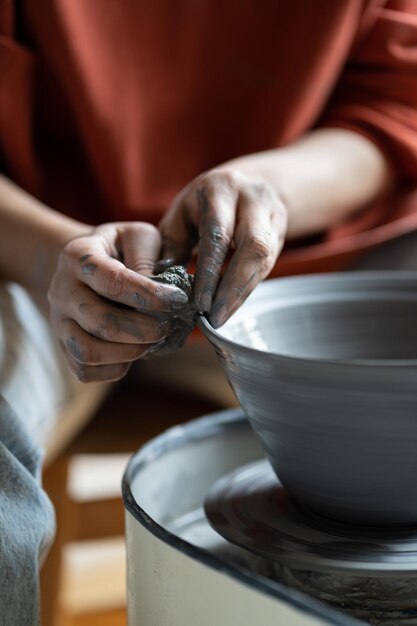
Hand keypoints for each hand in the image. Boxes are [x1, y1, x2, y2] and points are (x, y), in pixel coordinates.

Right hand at [48, 222, 188, 381]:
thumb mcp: (136, 236)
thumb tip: (155, 289)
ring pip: (88, 351)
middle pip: (101, 322)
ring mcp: (59, 321)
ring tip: (152, 342)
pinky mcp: (64, 346)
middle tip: (168, 326)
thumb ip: (147, 256)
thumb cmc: (120, 249)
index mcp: (78, 256)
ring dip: (129, 352)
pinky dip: (115, 368)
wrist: (85, 265)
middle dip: (144, 330)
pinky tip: (134, 351)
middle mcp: (61, 290)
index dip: (150, 296)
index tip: (178, 300)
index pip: (113, 282)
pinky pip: (85, 370)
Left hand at [159, 168, 286, 326]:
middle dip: (234, 287)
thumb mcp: (180, 217)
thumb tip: (162, 284)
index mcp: (220, 188)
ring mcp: (272, 213)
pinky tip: (231, 305)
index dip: (211, 271)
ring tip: (222, 317)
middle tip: (215, 317)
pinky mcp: (280, 231)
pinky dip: (247, 288)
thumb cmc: (199, 207)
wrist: (240, 187)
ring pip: (265, 258)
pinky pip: (268, 265)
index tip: (200, 303)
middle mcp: (252, 197)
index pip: (218, 233)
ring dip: (242, 292)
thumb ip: (172, 246)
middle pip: (253, 245)